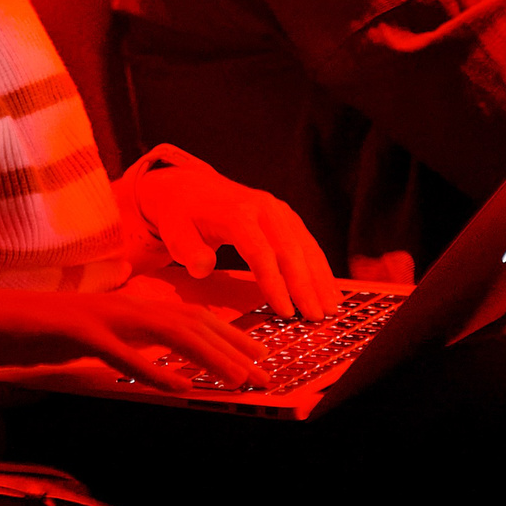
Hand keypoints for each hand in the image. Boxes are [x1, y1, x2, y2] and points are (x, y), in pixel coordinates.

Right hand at [0, 278, 276, 393]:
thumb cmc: (40, 333)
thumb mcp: (95, 339)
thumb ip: (130, 346)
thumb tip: (167, 365)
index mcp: (128, 306)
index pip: (189, 317)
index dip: (228, 335)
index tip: (259, 357)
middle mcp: (123, 305)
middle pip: (190, 322)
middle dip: (232, 347)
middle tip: (264, 373)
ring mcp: (102, 317)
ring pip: (167, 332)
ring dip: (207, 357)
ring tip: (237, 379)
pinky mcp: (79, 333)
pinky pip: (122, 353)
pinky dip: (154, 370)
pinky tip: (180, 387)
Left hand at [119, 153, 340, 320]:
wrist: (188, 188)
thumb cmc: (181, 216)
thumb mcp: (174, 232)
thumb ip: (187, 251)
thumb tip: (203, 267)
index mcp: (236, 213)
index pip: (260, 252)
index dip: (275, 284)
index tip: (285, 312)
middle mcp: (262, 207)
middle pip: (289, 249)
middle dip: (305, 286)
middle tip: (316, 317)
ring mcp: (277, 209)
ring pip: (304, 245)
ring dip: (319, 277)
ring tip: (331, 308)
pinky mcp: (284, 215)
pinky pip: (306, 241)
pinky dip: (318, 265)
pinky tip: (327, 288)